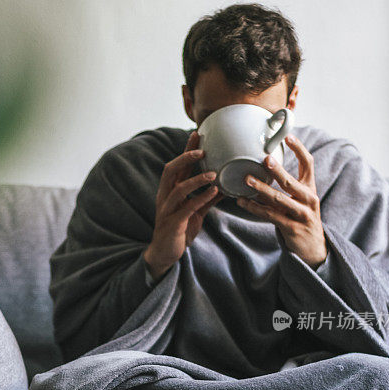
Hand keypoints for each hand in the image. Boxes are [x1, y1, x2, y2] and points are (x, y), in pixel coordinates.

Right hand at [144, 130, 223, 280]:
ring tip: (214, 174)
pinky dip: (200, 198)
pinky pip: (186, 208)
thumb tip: (224, 188)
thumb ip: (207, 199)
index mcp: (169, 191)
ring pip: (179, 188)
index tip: (197, 135)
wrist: (165, 254)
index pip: (177, 166)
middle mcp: (165, 197)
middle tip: (202, 149)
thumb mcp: (195, 213)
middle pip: (171, 170)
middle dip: (186, 157)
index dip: (186, 150)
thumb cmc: (179, 231)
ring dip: (196, 179)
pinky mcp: (173, 223)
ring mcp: (167, 209)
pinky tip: (213, 192)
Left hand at [236, 135, 327, 268]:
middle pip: (292, 182)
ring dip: (261, 189)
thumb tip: (264, 165)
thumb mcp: (300, 198)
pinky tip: (242, 202)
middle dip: (278, 171)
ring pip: (279, 200)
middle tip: (265, 159)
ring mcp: (301, 214)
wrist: (313, 247)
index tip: (287, 136)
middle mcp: (309, 199)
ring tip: (247, 180)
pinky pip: (270, 216)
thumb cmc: (301, 217)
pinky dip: (254, 208)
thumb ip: (287, 185)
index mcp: (310, 188)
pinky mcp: (291, 228)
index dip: (299, 149)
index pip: (308, 163)